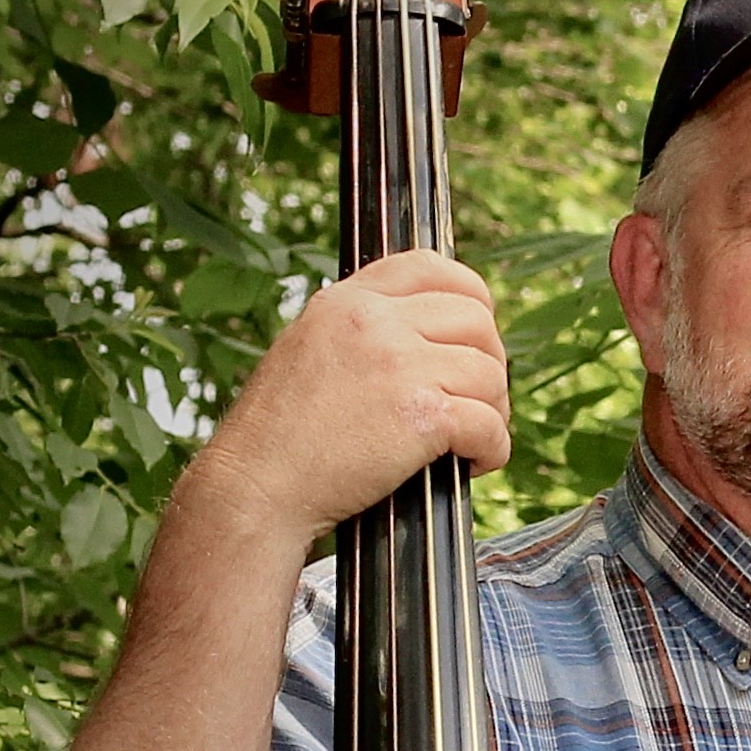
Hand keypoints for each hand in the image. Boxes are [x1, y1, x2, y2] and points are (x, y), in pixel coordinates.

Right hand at [193, 251, 511, 550]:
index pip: (431, 266)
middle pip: (477, 320)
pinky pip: (491, 424)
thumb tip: (432, 333)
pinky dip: (492, 450)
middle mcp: (374, 322)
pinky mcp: (423, 413)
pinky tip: (468, 464)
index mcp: (347, 302)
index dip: (472, 300)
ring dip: (492, 411)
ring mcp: (400, 364)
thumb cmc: (284, 434)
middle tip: (472, 402)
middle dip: (488, 364)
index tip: (473, 338)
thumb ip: (365, 331)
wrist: (258, 484)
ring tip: (465, 439)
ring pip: (491, 373)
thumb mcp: (311, 349)